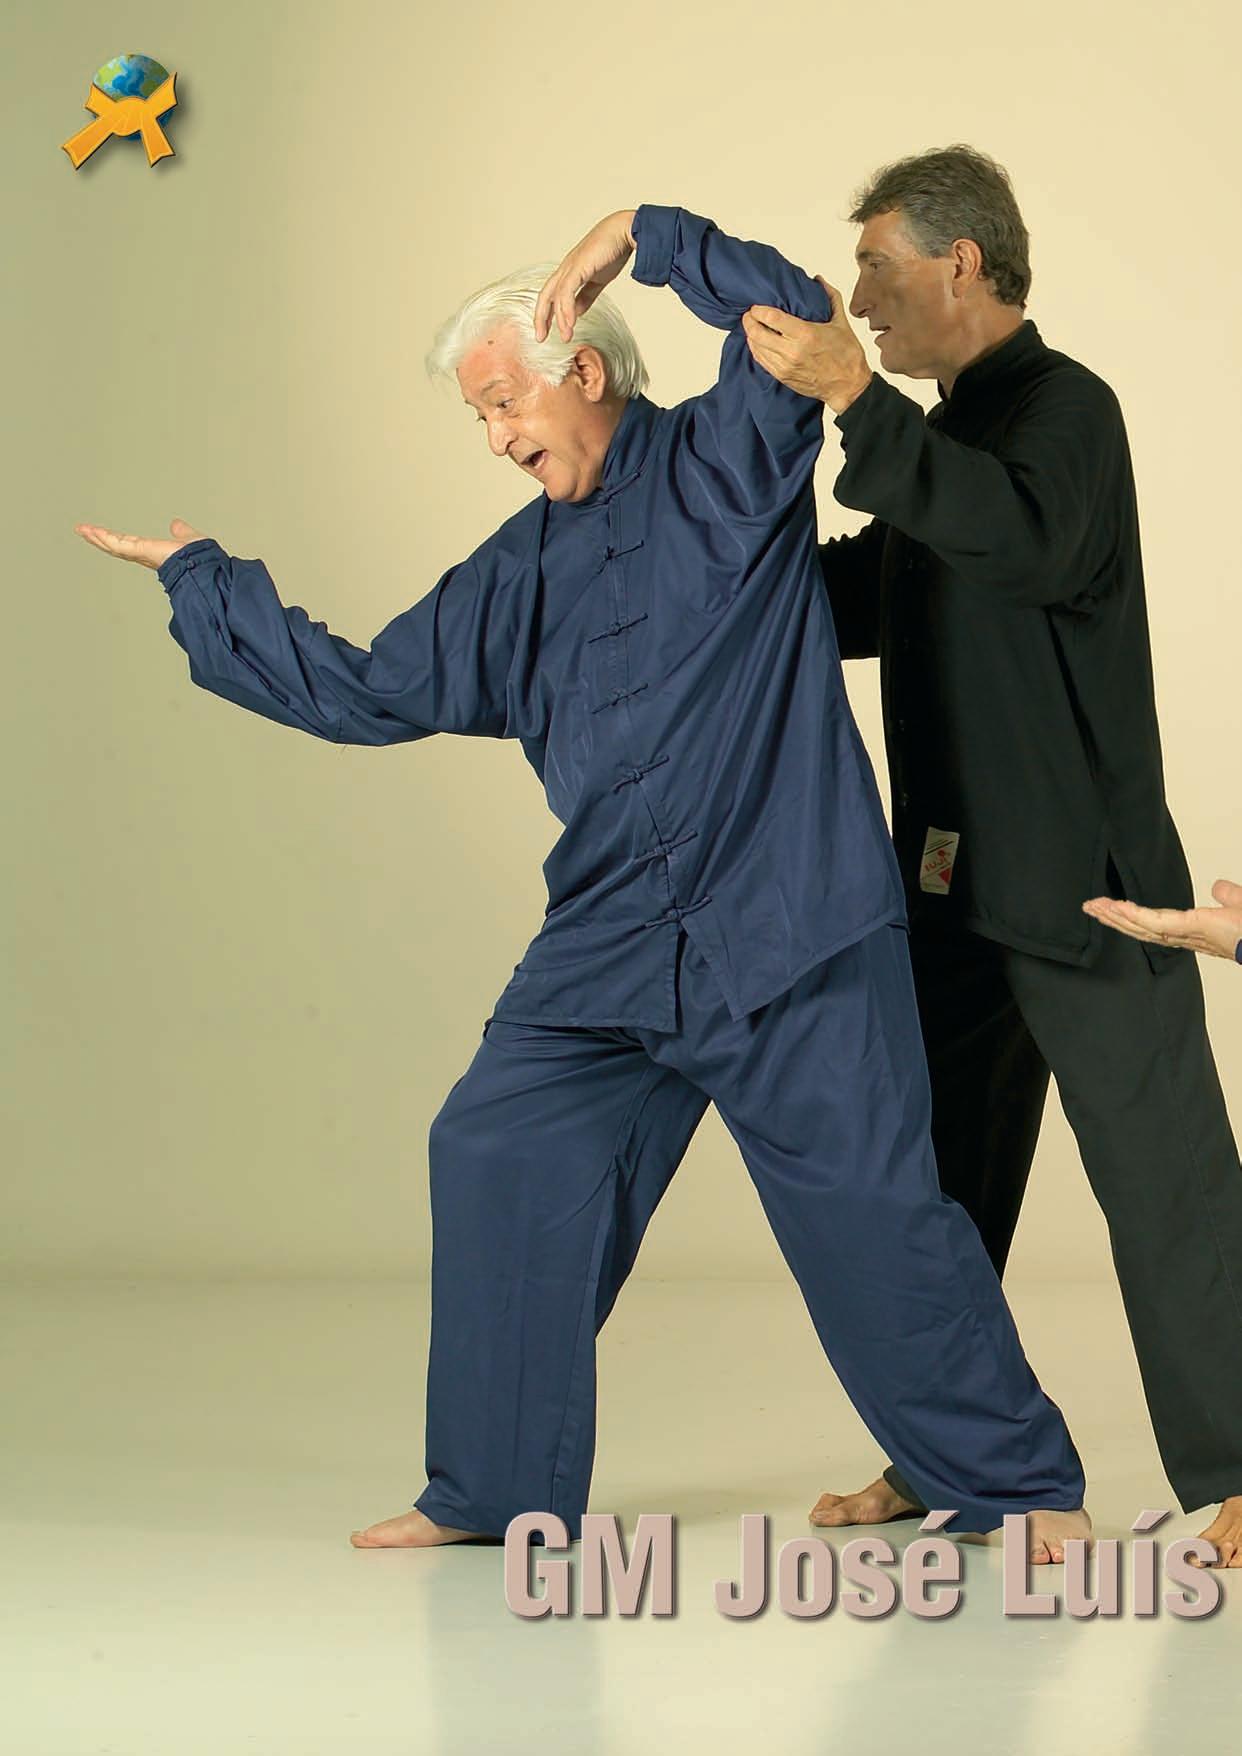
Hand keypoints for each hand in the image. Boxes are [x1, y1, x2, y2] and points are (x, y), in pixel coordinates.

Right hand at [75, 517, 209, 570]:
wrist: (205, 567)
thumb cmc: (202, 559)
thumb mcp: (189, 539)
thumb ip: (181, 533)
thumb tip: (176, 524)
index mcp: (156, 554)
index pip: (130, 545)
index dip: (116, 540)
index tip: (104, 534)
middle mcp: (147, 557)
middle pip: (118, 547)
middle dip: (101, 539)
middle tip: (85, 531)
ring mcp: (143, 555)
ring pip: (115, 546)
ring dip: (98, 537)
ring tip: (83, 529)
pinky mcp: (142, 551)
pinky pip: (120, 544)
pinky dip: (105, 537)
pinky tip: (92, 531)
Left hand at [534, 210, 637, 343]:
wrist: (625, 231)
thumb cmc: (613, 251)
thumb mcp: (597, 280)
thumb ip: (586, 296)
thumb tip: (575, 313)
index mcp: (569, 271)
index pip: (551, 295)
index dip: (546, 314)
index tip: (545, 332)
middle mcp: (566, 268)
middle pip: (545, 295)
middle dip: (541, 318)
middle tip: (540, 337)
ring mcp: (570, 266)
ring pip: (555, 295)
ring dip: (559, 319)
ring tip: (566, 336)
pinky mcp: (579, 266)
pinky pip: (567, 291)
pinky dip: (566, 308)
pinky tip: (570, 323)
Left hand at [741, 277, 872, 412]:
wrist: (848, 386)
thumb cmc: (847, 356)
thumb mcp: (841, 321)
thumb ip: (830, 297)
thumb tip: (819, 280)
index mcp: (806, 334)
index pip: (771, 318)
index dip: (758, 310)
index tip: (756, 306)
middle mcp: (792, 351)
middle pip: (758, 334)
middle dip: (749, 321)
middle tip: (749, 315)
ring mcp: (785, 366)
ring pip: (757, 348)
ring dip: (750, 336)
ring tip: (751, 327)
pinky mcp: (783, 377)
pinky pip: (762, 362)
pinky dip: (756, 350)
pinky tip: (757, 343)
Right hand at [1082, 879, 1241, 959]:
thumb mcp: (1239, 904)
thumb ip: (1228, 896)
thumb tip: (1219, 886)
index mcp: (1194, 931)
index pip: (1155, 924)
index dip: (1132, 916)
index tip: (1113, 907)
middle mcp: (1185, 937)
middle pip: (1141, 928)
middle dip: (1114, 918)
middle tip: (1090, 907)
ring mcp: (1184, 934)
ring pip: (1142, 927)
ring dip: (1115, 916)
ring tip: (1093, 906)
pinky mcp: (1188, 928)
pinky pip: (1154, 922)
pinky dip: (1133, 915)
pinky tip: (1115, 907)